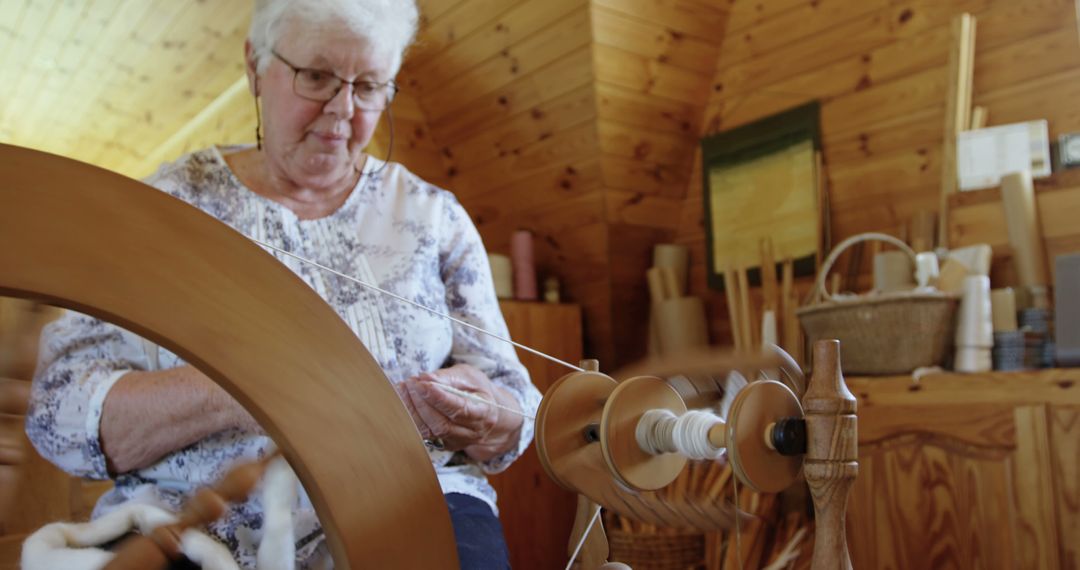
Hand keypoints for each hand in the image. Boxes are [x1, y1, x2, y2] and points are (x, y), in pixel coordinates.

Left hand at [396, 364, 523, 461]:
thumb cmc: (477, 390)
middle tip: (410, 382)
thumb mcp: (469, 376)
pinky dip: (411, 417)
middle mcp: (472, 432)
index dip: (439, 398)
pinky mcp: (444, 445)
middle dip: (422, 402)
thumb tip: (425, 378)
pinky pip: (424, 435)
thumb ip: (447, 377)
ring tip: (404, 388)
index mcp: (484, 413)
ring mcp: (458, 441)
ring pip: (430, 432)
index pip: (460, 409)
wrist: (486, 410)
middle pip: (442, 424)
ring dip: (412, 410)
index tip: (422, 383)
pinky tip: (404, 400)